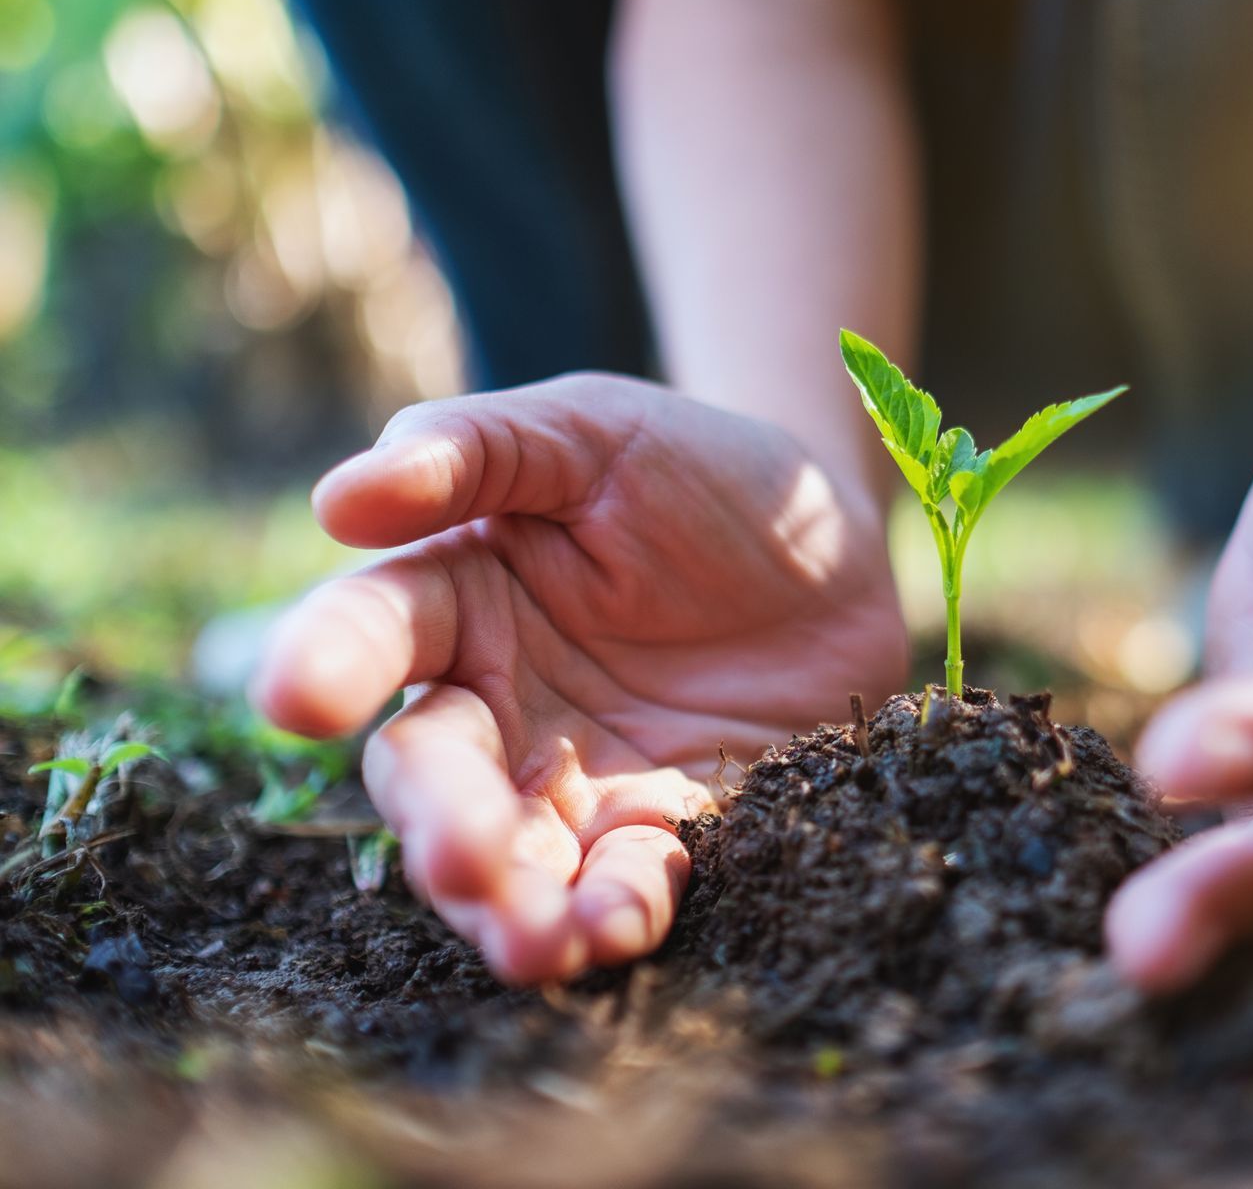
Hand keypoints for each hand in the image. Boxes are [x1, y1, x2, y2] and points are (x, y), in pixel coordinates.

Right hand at [252, 374, 906, 982]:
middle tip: (463, 858)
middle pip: (434, 778)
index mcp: (457, 597)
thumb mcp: (592, 430)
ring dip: (515, 907)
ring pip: (516, 858)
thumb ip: (474, 449)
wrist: (833, 538)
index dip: (330, 662)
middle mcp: (499, 704)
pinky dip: (616, 912)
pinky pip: (627, 881)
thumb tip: (339, 499)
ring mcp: (580, 778)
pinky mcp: (669, 824)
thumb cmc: (699, 468)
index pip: (371, 632)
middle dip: (440, 825)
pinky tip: (618, 931)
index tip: (300, 699)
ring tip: (533, 942)